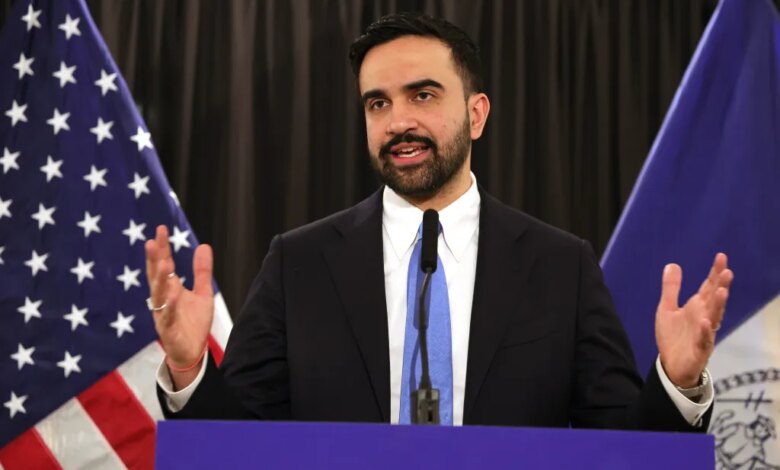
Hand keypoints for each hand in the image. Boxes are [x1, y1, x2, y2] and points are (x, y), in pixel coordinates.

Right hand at [145, 225, 214, 387]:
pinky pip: (167, 317)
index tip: (161, 230)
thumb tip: (204, 245)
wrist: (192, 352)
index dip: (161, 248)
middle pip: (156, 276)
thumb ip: (202, 271)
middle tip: (153, 241)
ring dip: (160, 279)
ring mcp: (163, 314)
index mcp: (170, 289)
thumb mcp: (202, 293)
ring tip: (163, 263)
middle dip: (154, 259)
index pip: (163, 264)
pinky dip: (169, 307)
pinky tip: (172, 295)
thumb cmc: (193, 323)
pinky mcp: (168, 330)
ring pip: (158, 295)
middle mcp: (163, 300)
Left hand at [655, 253, 733, 387]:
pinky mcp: (700, 349)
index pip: (708, 287)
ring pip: (714, 318)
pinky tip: (705, 322)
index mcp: (697, 307)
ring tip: (722, 291)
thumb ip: (671, 289)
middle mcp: (704, 317)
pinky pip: (705, 340)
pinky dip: (705, 331)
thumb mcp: (666, 309)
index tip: (721, 257)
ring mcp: (704, 333)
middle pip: (714, 299)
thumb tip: (672, 265)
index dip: (715, 273)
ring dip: (718, 305)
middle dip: (721, 286)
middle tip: (727, 272)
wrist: (670, 365)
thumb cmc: (673, 336)